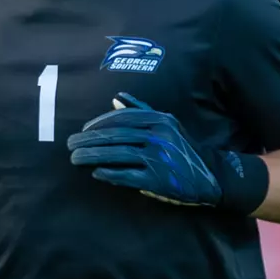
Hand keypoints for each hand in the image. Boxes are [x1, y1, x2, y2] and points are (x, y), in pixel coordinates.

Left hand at [67, 93, 222, 206]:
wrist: (209, 174)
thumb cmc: (182, 147)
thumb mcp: (166, 123)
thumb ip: (141, 111)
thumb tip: (116, 98)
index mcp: (159, 120)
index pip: (121, 119)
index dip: (98, 124)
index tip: (82, 131)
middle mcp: (159, 136)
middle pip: (115, 136)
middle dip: (88, 141)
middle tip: (70, 145)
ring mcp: (158, 158)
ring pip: (117, 154)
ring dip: (92, 156)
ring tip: (75, 159)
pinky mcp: (158, 179)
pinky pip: (127, 175)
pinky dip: (110, 174)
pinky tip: (96, 173)